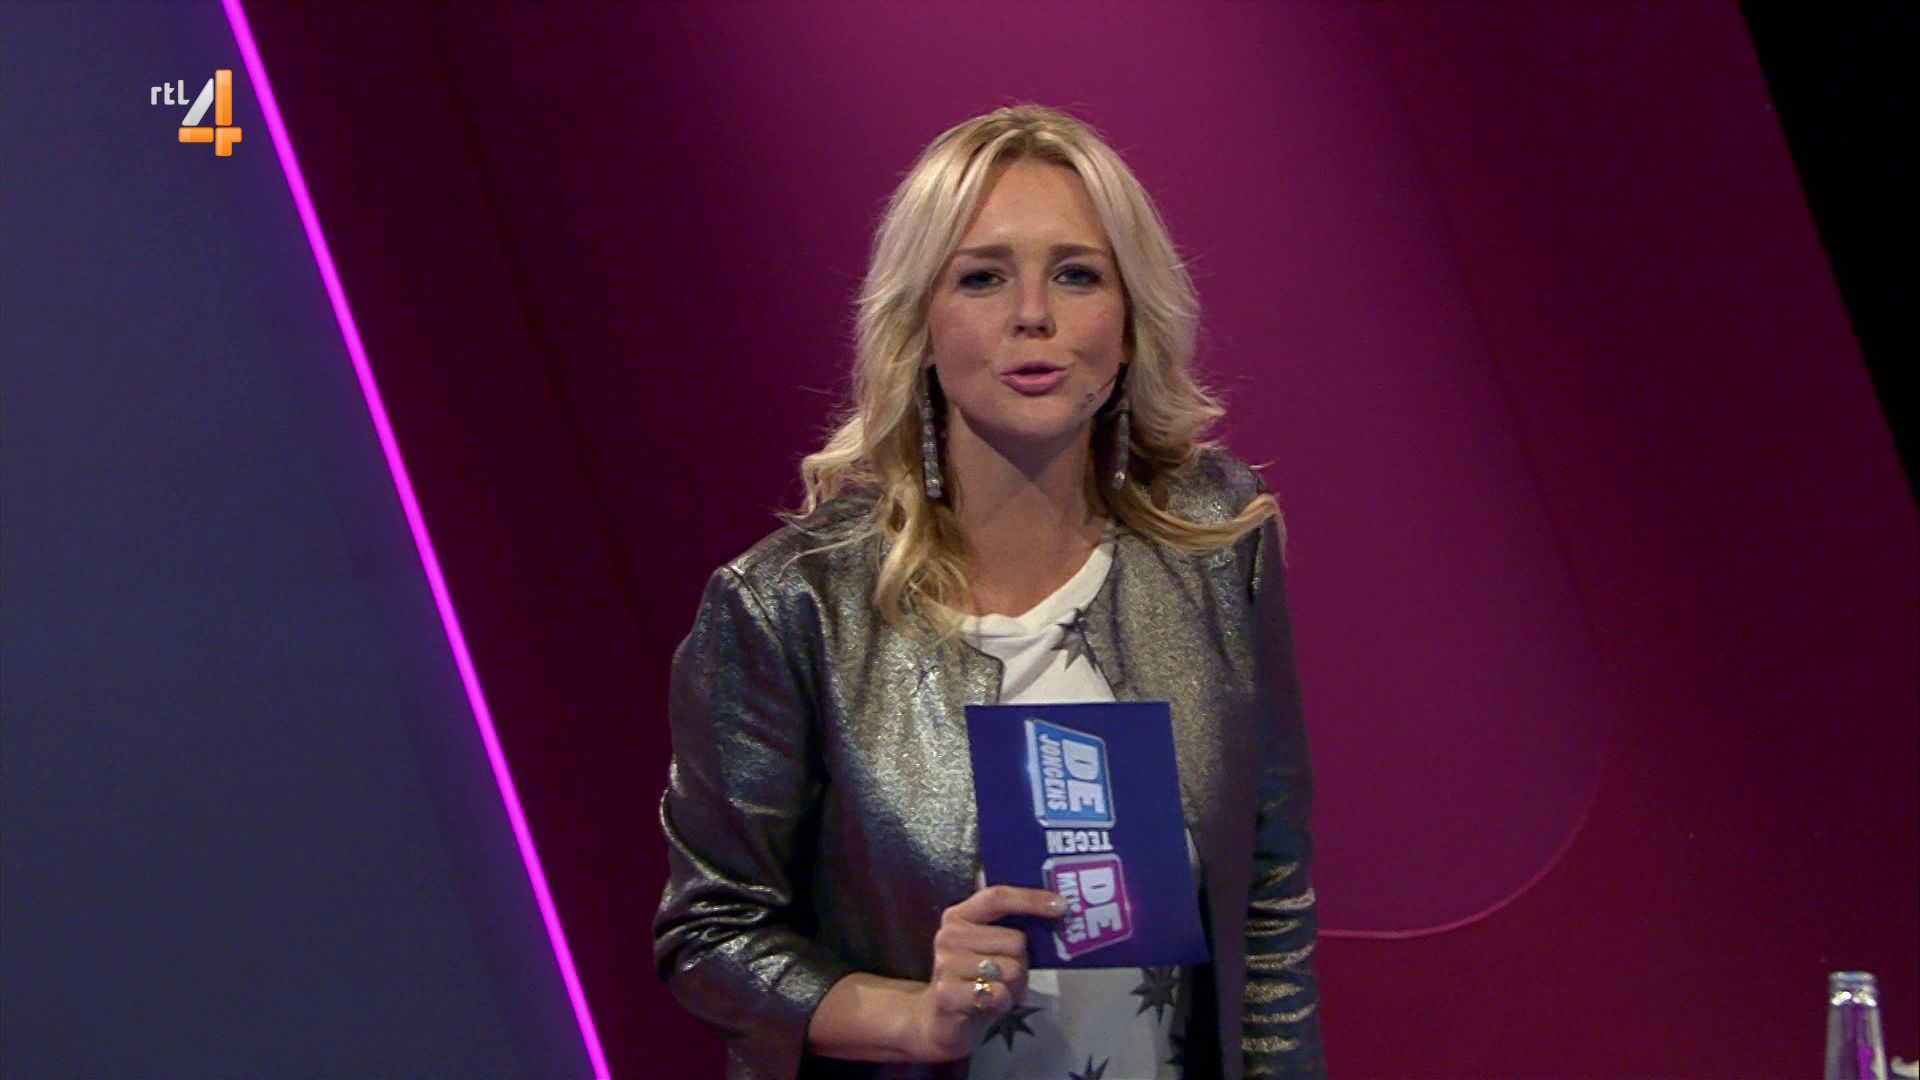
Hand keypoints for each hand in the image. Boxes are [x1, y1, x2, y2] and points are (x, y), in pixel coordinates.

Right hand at [909, 885, 1064, 1061]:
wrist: (942, 1020)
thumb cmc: (977, 978)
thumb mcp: (991, 948)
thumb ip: (1012, 930)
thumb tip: (1056, 914)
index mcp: (959, 915)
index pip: (997, 897)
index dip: (1031, 899)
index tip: (1062, 906)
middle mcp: (949, 935)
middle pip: (1015, 940)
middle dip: (1023, 962)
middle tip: (1011, 975)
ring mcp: (946, 964)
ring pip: (1011, 969)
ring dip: (1015, 985)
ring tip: (998, 990)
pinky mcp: (948, 993)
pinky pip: (999, 993)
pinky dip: (1004, 1002)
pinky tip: (990, 1004)